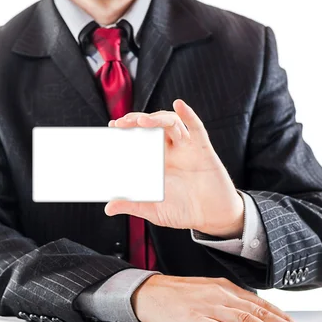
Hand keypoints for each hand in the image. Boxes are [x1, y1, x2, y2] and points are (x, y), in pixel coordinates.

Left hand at [104, 99, 243, 237]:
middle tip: (121, 123)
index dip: (127, 131)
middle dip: (137, 121)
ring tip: (141, 121)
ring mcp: (186, 148)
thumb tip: (109, 208)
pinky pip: (196, 127)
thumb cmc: (184, 211)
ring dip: (156, 118)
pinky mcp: (202, 148)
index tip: (112, 127)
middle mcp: (170, 151)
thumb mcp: (154, 210)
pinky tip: (178, 104)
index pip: (139, 139)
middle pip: (152, 127)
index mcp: (157, 161)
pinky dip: (188, 114)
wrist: (212, 217)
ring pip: (170, 123)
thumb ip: (133, 205)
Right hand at [131, 275, 312, 321]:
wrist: (147, 292)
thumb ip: (229, 302)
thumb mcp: (208, 293)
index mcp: (226, 289)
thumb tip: (252, 315)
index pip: (261, 304)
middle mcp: (221, 296)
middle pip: (259, 312)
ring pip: (245, 321)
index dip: (283, 317)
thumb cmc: (177, 295)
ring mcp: (208, 306)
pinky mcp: (194, 319)